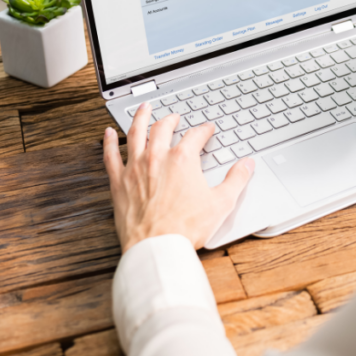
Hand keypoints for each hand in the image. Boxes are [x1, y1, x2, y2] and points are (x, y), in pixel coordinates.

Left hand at [102, 102, 254, 252]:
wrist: (158, 246)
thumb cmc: (186, 228)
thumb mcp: (222, 203)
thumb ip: (236, 179)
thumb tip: (247, 165)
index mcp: (183, 160)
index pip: (195, 135)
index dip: (204, 130)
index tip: (207, 129)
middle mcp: (157, 158)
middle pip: (163, 128)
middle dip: (171, 120)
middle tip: (175, 117)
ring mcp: (135, 168)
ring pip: (135, 133)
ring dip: (140, 118)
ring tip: (143, 109)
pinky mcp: (119, 182)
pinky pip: (110, 156)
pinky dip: (108, 142)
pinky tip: (108, 133)